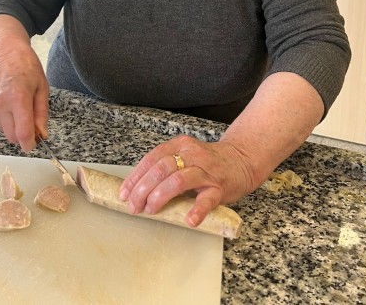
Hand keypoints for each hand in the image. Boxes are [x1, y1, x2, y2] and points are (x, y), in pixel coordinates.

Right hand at [0, 16, 48, 150]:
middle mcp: (1, 103)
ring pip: (3, 131)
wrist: (5, 53)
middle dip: (23, 135)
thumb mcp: (42, 87)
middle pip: (11, 136)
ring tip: (19, 107)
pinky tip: (9, 103)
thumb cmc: (27, 67)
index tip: (34, 144)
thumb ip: (42, 113)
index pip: (22, 132)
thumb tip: (42, 134)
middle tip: (31, 123)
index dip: (30, 143)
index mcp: (19, 97)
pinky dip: (5, 119)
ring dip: (13, 126)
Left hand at [119, 136, 254, 228]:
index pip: (152, 159)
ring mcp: (206, 171)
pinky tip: (189, 219)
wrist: (241, 160)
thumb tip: (137, 187)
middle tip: (134, 206)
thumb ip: (166, 167)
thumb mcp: (185, 156)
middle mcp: (192, 154)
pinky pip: (207, 199)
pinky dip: (196, 210)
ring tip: (151, 210)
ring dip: (160, 196)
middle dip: (143, 189)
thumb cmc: (208, 163)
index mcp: (180, 146)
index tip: (124, 193)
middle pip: (162, 168)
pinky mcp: (220, 187)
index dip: (136, 177)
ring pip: (179, 180)